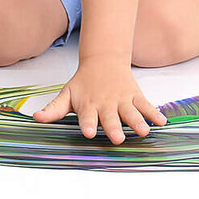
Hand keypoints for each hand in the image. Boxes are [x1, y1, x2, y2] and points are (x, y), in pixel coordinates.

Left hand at [30, 59, 166, 143]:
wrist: (104, 59)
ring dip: (137, 122)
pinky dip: (154, 112)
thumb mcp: (67, 94)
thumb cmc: (83, 83)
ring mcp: (122, 99)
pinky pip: (146, 105)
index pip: (87, 117)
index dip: (88, 124)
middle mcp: (106, 104)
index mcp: (88, 105)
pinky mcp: (135, 95)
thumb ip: (53, 109)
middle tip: (118, 139)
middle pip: (111, 118)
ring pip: (131, 112)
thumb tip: (35, 118)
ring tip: (144, 132)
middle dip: (114, 128)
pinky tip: (162, 122)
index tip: (89, 132)